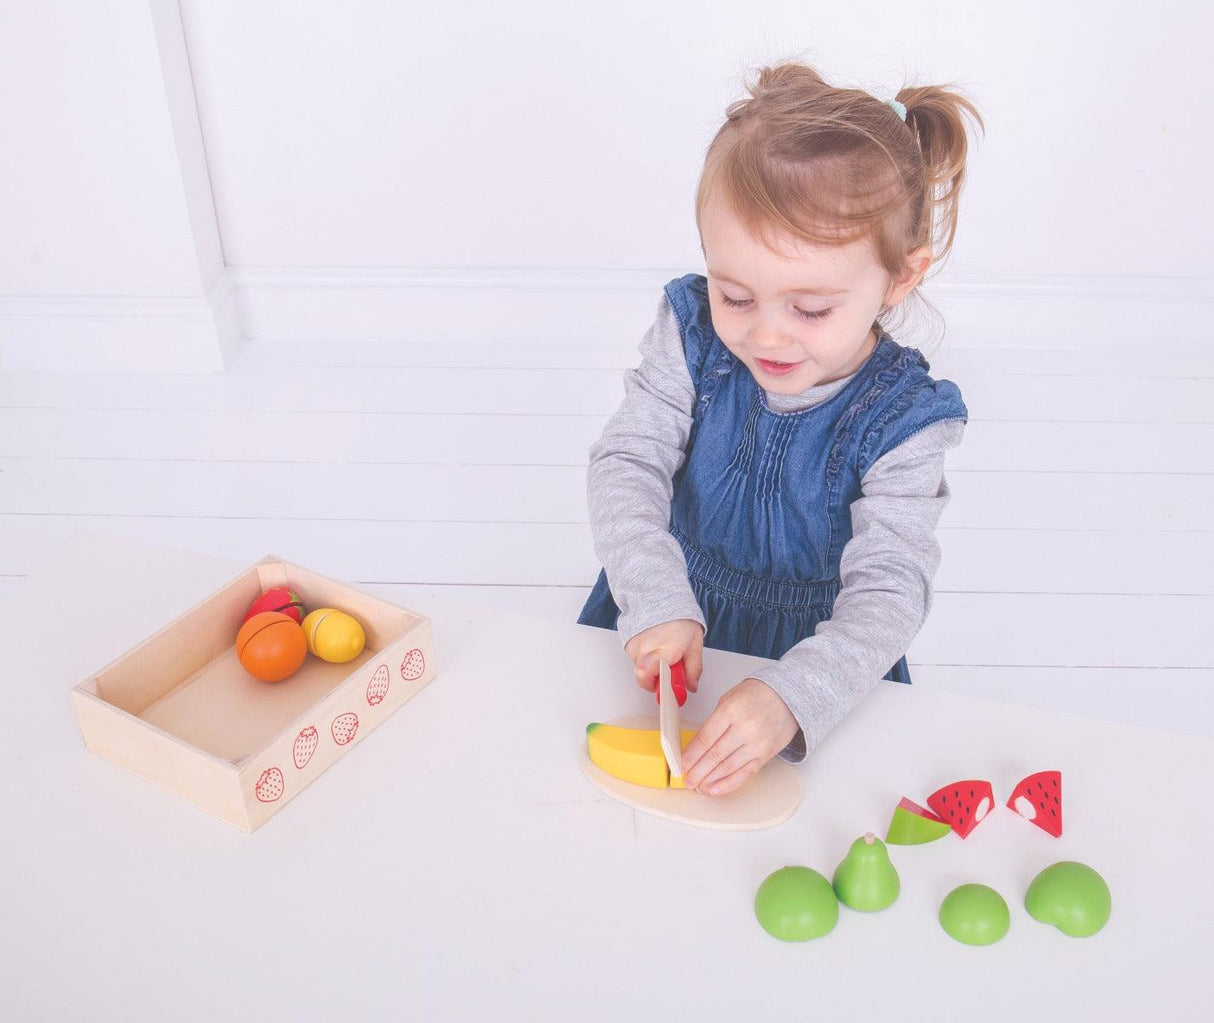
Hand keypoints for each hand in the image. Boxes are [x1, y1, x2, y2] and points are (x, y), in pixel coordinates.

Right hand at [623, 619, 702, 694]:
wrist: (662, 598)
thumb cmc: (680, 619)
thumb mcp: (695, 644)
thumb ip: (693, 668)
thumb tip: (691, 686)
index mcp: (667, 649)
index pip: (653, 678)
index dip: (658, 688)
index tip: (666, 694)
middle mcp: (647, 648)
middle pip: (644, 677)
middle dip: (655, 679)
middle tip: (666, 671)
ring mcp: (635, 646)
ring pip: (639, 670)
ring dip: (650, 668)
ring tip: (661, 654)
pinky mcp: (628, 644)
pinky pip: (635, 660)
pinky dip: (644, 659)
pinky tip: (653, 648)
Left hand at [680, 678, 798, 795]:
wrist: (788, 697)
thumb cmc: (757, 694)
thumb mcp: (729, 699)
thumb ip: (714, 721)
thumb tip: (698, 746)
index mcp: (730, 710)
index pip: (705, 737)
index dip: (691, 754)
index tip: (681, 764)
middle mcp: (744, 728)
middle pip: (715, 755)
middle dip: (697, 771)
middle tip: (687, 780)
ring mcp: (756, 743)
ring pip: (728, 767)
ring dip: (710, 780)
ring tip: (698, 786)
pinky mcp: (766, 754)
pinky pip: (745, 773)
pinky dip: (729, 783)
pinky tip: (716, 789)